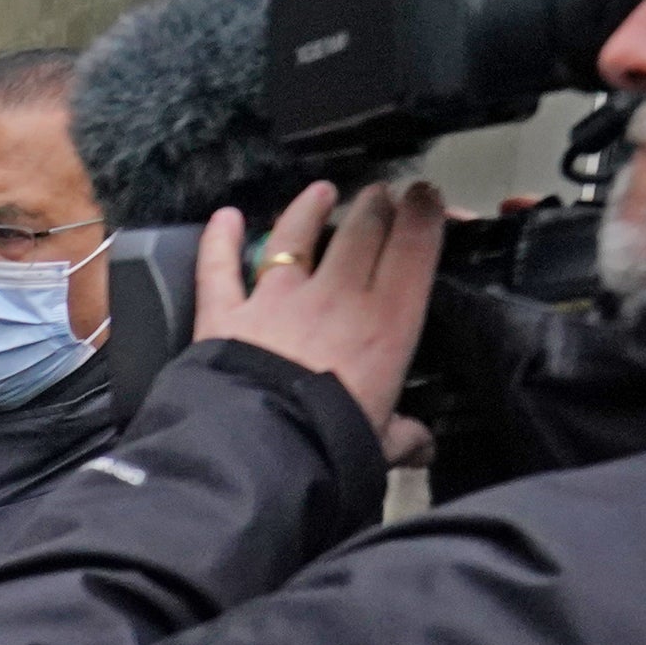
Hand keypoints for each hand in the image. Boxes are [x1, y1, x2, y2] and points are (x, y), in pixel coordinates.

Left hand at [195, 180, 447, 440]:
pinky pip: (219, 269)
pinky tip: (224, 218)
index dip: (422, 215)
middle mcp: (335, 297)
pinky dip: (219, 240)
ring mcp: (277, 300)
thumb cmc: (331, 444)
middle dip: (374, 205)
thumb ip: (403, 436)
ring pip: (295, 236)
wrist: (261, 452)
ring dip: (309, 209)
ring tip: (321, 192)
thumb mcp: (381, 442)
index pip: (413, 250)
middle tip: (382, 193)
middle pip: (360, 232)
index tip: (426, 196)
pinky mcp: (225, 315)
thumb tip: (422, 446)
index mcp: (386, 322)